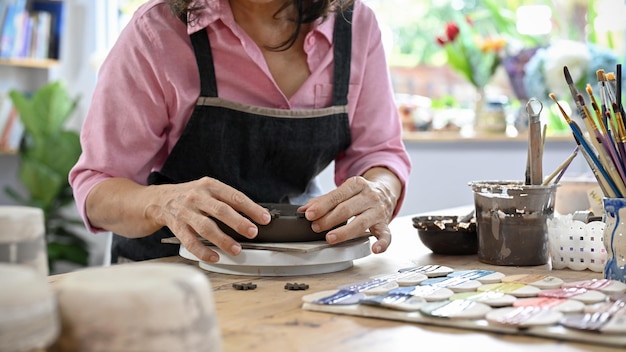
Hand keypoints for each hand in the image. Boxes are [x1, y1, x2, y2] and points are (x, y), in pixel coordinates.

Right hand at [148, 177, 270, 261]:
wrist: (155, 200)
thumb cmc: (187, 196)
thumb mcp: (206, 190)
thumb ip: (226, 201)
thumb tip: (252, 217)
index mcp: (209, 185)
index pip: (234, 196)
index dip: (251, 208)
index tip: (264, 218)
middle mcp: (197, 196)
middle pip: (221, 210)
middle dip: (238, 222)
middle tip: (252, 232)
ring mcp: (185, 211)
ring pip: (206, 227)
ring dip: (222, 239)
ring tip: (236, 249)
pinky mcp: (175, 226)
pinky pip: (190, 241)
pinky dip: (203, 251)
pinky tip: (214, 257)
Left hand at [298, 168, 401, 253]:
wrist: (386, 192)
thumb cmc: (360, 194)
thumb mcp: (344, 191)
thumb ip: (324, 200)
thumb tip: (304, 210)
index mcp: (357, 184)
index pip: (337, 196)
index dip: (322, 206)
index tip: (310, 214)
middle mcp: (369, 196)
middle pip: (347, 209)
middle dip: (329, 219)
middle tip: (316, 227)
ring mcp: (378, 211)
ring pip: (361, 223)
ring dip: (344, 232)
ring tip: (330, 238)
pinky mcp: (384, 224)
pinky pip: (386, 234)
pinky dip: (382, 243)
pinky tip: (375, 249)